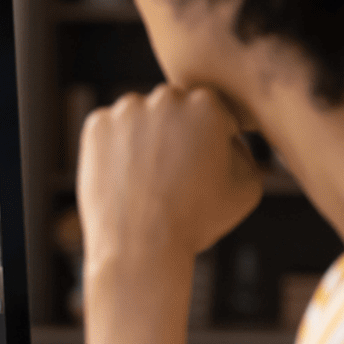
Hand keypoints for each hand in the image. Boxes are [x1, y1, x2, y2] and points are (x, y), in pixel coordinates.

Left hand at [78, 84, 261, 278]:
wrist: (140, 246)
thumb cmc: (195, 221)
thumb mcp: (247, 187)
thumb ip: (244, 150)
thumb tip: (228, 137)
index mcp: (208, 104)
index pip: (210, 114)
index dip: (208, 143)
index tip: (199, 168)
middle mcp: (166, 97)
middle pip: (173, 110)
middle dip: (174, 135)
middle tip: (170, 174)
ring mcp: (127, 109)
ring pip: (139, 118)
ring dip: (143, 137)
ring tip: (146, 178)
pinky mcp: (96, 125)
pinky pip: (109, 130)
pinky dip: (113, 147)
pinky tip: (123, 176)